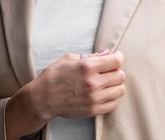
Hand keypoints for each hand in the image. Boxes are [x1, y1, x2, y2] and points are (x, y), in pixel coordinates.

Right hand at [5, 50, 124, 139]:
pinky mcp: (93, 110)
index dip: (118, 57)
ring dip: (114, 85)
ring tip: (105, 83)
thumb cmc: (54, 76)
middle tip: (108, 70)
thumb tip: (106, 53)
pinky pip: (113, 104)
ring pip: (119, 90)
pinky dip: (110, 98)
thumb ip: (90, 56)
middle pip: (121, 76)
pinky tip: (102, 93)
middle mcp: (92, 82)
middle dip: (116, 71)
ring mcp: (94, 98)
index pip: (116, 61)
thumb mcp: (69, 59)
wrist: (43, 98)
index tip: (116, 57)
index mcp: (86, 66)